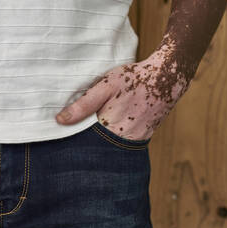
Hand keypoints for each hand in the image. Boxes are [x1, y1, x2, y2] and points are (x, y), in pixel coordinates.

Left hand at [55, 46, 192, 140]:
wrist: (167, 79)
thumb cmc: (134, 79)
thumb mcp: (105, 86)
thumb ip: (83, 105)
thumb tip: (60, 120)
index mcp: (109, 128)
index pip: (82, 143)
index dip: (69, 140)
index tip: (58, 138)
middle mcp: (121, 140)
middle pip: (94, 148)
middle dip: (82, 144)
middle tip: (68, 139)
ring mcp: (133, 142)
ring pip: (107, 148)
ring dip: (96, 143)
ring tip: (85, 134)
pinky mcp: (140, 139)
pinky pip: (120, 144)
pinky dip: (110, 140)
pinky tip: (104, 131)